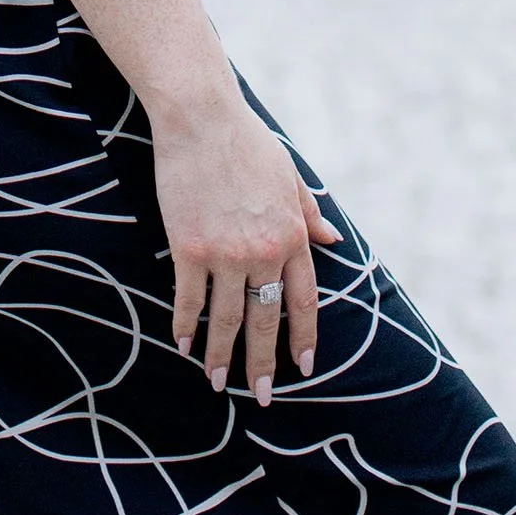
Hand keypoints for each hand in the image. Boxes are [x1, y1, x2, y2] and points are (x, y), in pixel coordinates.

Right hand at [152, 87, 341, 408]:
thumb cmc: (246, 141)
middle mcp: (263, 251)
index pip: (303, 301)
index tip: (302, 367)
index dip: (302, 337)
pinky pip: (189, 298)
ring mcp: (225, 252)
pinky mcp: (189, 247)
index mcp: (292, 235)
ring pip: (225, 318)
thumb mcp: (289, 175)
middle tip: (261, 396)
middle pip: (265, 319)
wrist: (201, 117)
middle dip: (263, 362)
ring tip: (216, 382)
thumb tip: (332, 241)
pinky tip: (183, 343)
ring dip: (221, 355)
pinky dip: (185, 324)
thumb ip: (308, 213)